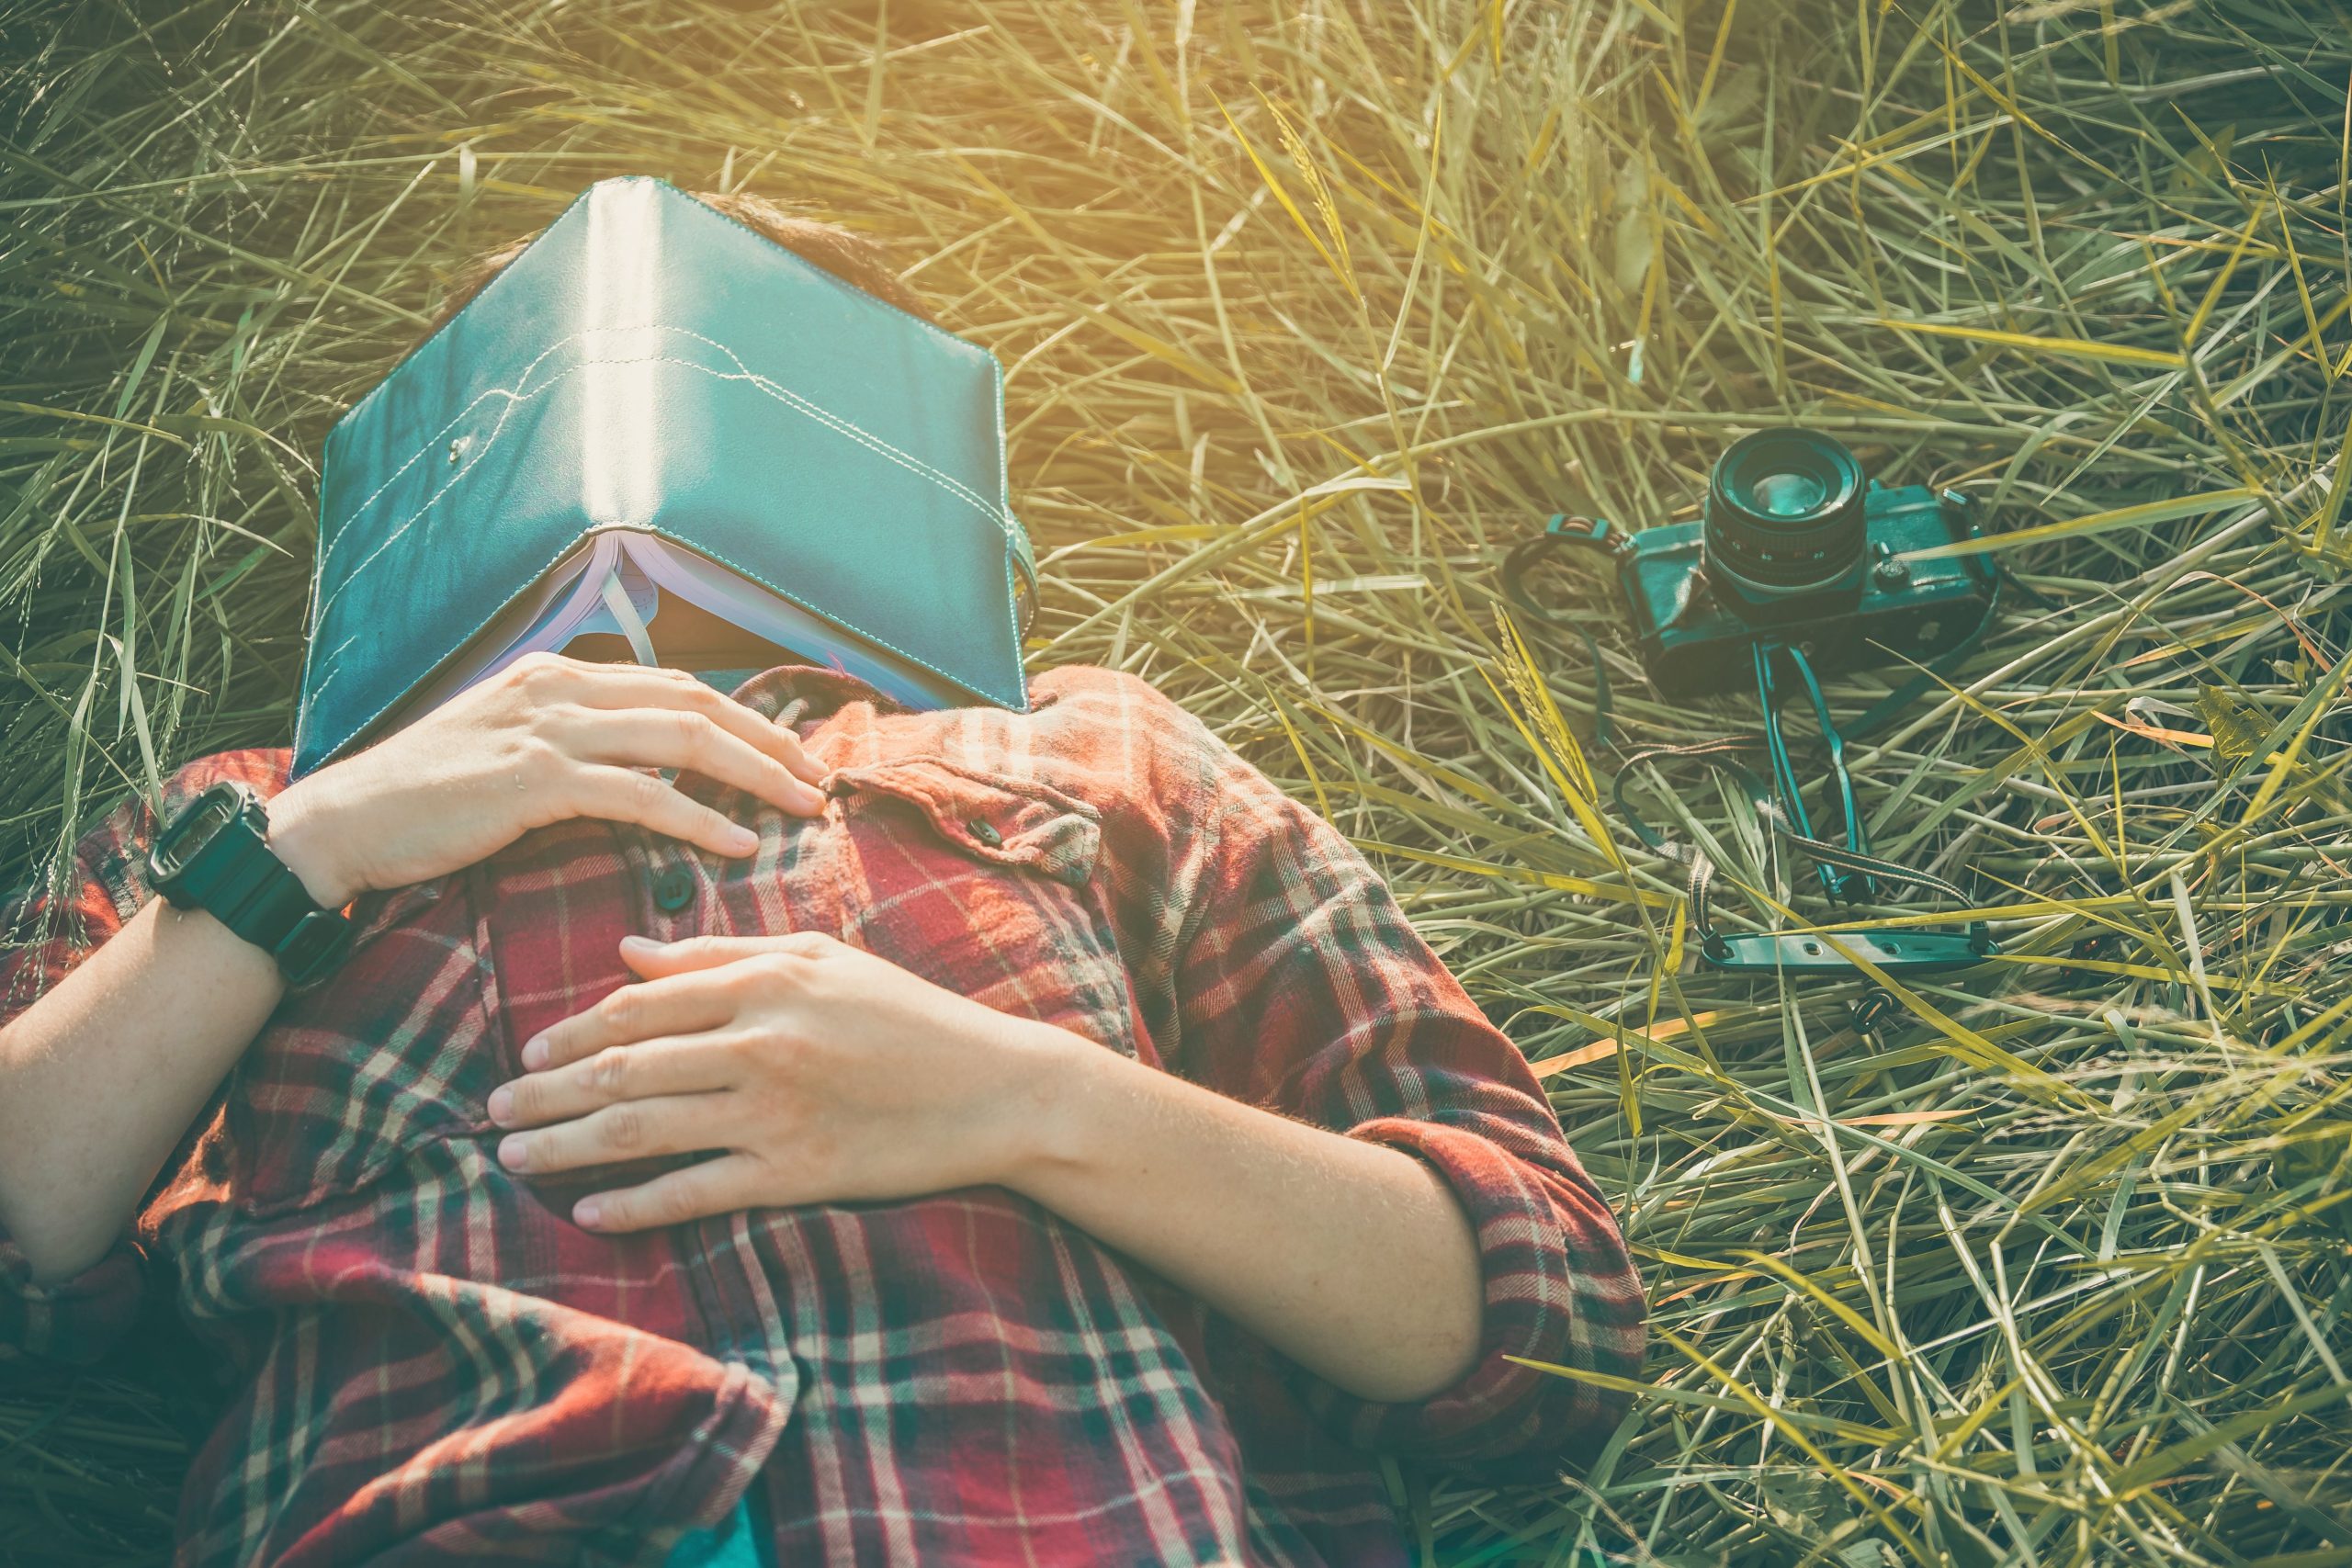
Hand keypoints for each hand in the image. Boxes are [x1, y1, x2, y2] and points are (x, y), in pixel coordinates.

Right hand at [266, 652, 829, 905]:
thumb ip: (571, 742)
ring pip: (684, 741)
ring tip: (802, 806)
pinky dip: (699, 819)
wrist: (345, 824)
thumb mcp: (506, 747)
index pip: (677, 686)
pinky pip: (641, 797)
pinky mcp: (535, 780)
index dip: (743, 717)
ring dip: (755, 775)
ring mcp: (549, 729)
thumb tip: (641, 765)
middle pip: (696, 703)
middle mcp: (561, 688)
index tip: (790, 749)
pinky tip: (738, 843)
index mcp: (560, 675)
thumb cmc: (425, 798)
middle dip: (769, 739)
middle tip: (818, 776)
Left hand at [483, 932, 1079, 1230]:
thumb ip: (723, 955)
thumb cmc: (909, 1015)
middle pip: (623, 1066)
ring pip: (644, 1126)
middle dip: (546, 1093)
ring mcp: (776, 1109)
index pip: (640, 1005)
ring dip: (568, 1147)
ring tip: (515, 1160)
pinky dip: (636, 1204)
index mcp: (764, 981)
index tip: (528, 1053)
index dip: (572, 1031)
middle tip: (492, 1112)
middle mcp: (760, 1041)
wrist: (996, 1086)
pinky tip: (592, 1212)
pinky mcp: (797, 1171)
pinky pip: (695, 1189)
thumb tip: (628, 952)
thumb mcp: (821, 960)